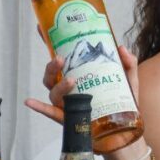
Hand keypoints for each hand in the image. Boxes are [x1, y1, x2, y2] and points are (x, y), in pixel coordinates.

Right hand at [24, 45, 139, 123]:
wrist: (125, 130)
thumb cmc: (124, 103)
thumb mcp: (129, 80)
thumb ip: (128, 63)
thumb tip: (121, 48)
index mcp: (80, 74)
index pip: (63, 58)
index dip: (51, 43)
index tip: (42, 29)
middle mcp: (69, 88)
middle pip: (52, 74)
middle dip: (52, 65)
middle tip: (61, 60)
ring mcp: (66, 103)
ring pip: (53, 92)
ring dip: (58, 85)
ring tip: (71, 81)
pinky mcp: (67, 118)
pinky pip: (49, 112)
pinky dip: (39, 107)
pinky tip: (30, 101)